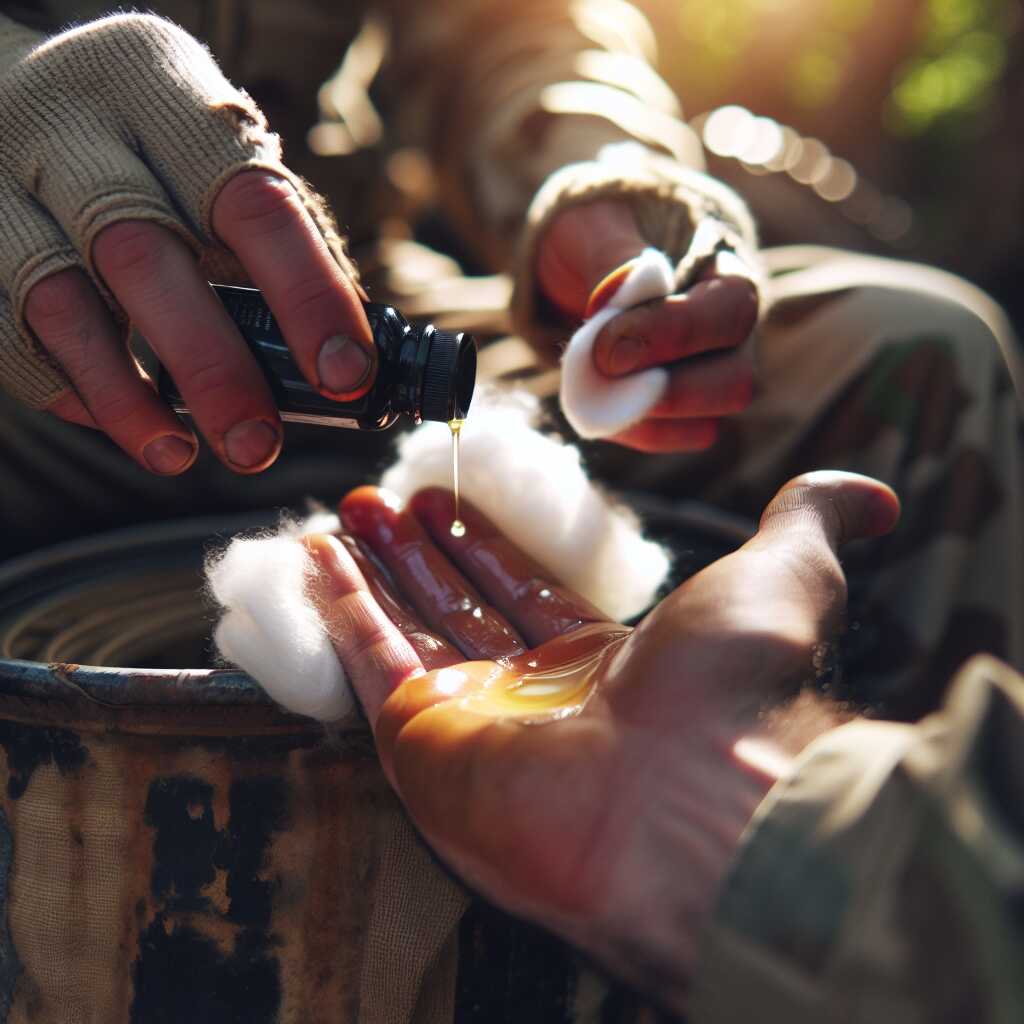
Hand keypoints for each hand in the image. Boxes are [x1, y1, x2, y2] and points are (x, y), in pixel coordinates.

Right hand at [1, 14, 374, 474]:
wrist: (15, 83)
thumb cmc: (155, 146)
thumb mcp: (219, 157)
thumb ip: (282, 241)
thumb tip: (344, 362)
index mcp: (173, 100)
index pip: (253, 203)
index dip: (306, 296)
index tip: (345, 378)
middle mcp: (81, 132)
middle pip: (145, 258)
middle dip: (211, 367)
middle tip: (257, 446)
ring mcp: (8, 184)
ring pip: (62, 302)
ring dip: (127, 396)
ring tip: (177, 456)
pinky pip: (10, 333)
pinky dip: (69, 389)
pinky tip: (122, 421)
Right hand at [304, 471, 899, 1011]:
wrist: (695, 793)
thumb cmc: (739, 686)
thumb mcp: (781, 575)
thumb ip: (807, 523)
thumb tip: (868, 492)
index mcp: (606, 666)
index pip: (527, 592)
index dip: (487, 546)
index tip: (449, 502)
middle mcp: (536, 700)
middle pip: (461, 609)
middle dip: (420, 554)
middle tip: (382, 500)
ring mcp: (475, 724)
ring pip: (409, 629)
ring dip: (375, 572)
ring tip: (345, 513)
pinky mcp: (421, 742)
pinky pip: (370, 661)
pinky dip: (342, 610)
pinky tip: (319, 557)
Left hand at [536, 199, 757, 451]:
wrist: (587, 261)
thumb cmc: (600, 233)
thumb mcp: (597, 224)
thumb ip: (613, 255)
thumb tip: (622, 291)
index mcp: (726, 269)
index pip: (730, 309)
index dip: (672, 334)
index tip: (606, 346)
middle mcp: (736, 333)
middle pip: (737, 382)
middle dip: (667, 391)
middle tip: (602, 373)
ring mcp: (717, 376)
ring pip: (712, 421)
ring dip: (647, 417)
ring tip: (592, 391)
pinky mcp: (692, 412)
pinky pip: (680, 439)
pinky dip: (636, 432)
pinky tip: (597, 407)